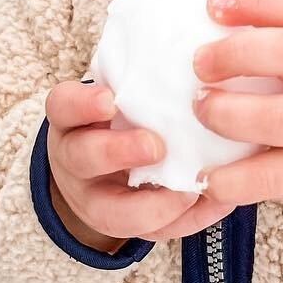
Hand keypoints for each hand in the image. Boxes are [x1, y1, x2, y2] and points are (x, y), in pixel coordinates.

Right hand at [44, 80, 233, 249]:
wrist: (97, 173)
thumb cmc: (120, 117)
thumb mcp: (116, 94)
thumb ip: (143, 79)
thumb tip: (204, 47)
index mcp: (72, 120)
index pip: (63, 107)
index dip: (82, 105)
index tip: (109, 99)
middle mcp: (76, 160)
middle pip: (83, 158)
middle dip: (118, 152)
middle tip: (155, 145)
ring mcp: (94, 200)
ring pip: (110, 212)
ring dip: (154, 203)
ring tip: (190, 190)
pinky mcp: (127, 230)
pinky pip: (155, 234)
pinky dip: (188, 221)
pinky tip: (219, 203)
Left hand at [188, 0, 282, 236]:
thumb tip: (209, 20)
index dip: (256, 4)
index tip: (212, 6)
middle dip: (238, 55)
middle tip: (199, 64)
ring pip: (282, 119)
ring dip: (231, 114)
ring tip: (200, 110)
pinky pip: (276, 176)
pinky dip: (237, 180)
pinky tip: (207, 178)